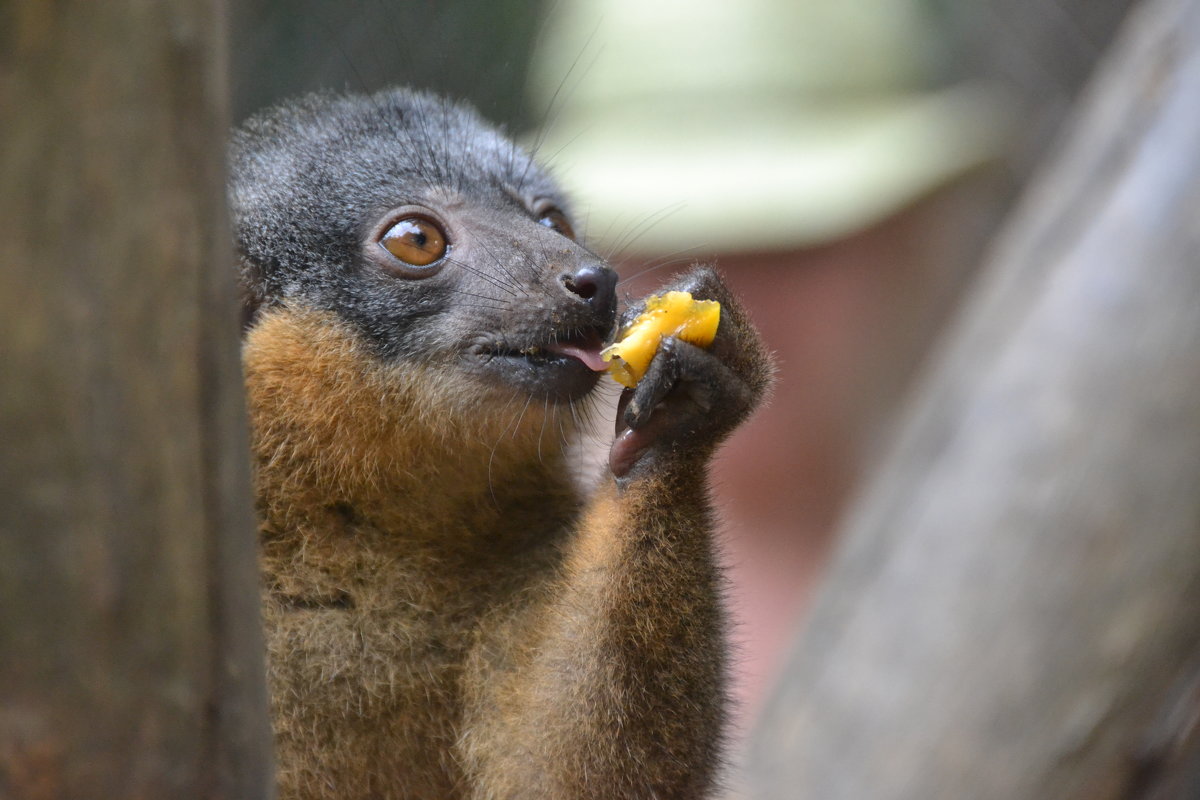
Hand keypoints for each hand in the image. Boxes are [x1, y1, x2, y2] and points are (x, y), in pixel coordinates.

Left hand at [610, 265, 773, 478]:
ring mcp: (749, 378)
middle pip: (705, 295)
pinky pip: (684, 358)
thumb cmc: (646, 416)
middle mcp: (754, 359)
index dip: (664, 296)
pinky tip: (639, 413)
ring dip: (653, 350)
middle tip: (630, 354)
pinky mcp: (733, 400)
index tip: (634, 331)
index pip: (708, 285)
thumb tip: (644, 299)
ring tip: (634, 384)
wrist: (651, 481)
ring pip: (693, 324)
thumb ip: (653, 325)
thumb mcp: (648, 362)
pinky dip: (652, 377)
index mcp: (740, 345)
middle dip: (657, 318)